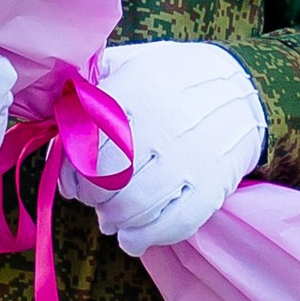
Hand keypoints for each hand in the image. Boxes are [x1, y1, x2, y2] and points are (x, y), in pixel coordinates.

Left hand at [79, 40, 265, 256]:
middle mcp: (160, 127)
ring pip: (132, 208)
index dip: (70, 170)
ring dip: (113, 220)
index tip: (71, 179)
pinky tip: (132, 238)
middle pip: (104, 180)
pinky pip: (171, 226)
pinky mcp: (211, 188)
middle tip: (93, 197)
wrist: (244, 89)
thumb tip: (55, 116)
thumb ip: (91, 84)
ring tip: (111, 217)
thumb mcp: (132, 61)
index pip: (84, 144)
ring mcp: (188, 160)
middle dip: (90, 196)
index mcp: (135, 93)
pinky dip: (144, 239)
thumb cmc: (175, 77)